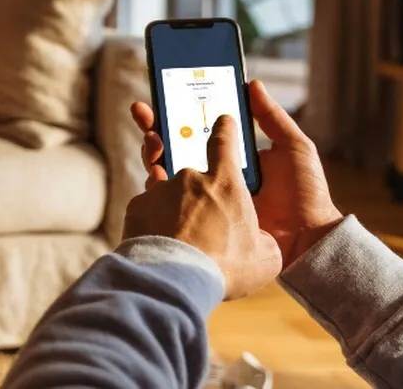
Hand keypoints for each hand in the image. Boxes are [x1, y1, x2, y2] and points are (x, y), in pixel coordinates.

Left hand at [123, 115, 281, 299]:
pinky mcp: (137, 208)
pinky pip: (148, 210)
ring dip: (172, 205)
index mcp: (225, 182)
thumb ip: (264, 239)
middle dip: (194, 187)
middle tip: (200, 218)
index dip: (225, 129)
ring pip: (166, 189)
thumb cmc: (225, 269)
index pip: (225, 141)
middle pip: (191, 170)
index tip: (223, 120)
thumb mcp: (265, 257)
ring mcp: (160, 190)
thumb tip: (262, 241)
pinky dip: (153, 222)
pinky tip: (162, 244)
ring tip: (181, 234)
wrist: (175, 282)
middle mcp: (190, 178)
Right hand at [131, 80, 342, 269]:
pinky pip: (174, 201)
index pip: (205, 129)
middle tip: (143, 110)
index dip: (185, 112)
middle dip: (158, 126)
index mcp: (239, 156)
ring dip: (154, 150)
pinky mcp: (204, 219)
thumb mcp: (293, 147)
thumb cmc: (306, 192)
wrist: (307, 239)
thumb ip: (271, 117)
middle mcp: (220, 174)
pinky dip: (159, 184)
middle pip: (181, 146)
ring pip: (171, 170)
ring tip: (151, 137)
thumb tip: (252, 84)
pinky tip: (154, 169)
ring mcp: (210, 197)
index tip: (167, 93)